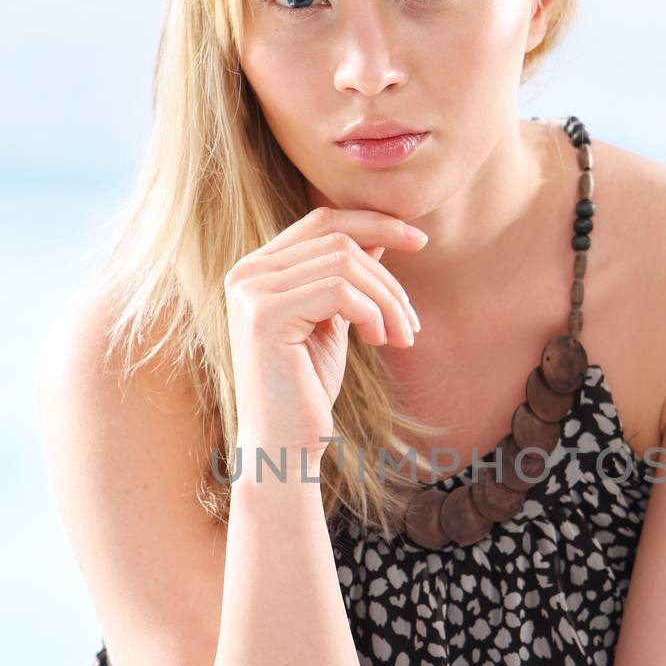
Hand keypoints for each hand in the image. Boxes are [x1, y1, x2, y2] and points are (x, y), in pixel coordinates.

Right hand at [224, 206, 426, 463]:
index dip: (374, 221)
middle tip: (412, 321)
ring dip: (386, 299)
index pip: (322, 220)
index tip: (419, 240)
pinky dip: (372, 313)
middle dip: (388, 276)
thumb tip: (379, 235)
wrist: (284, 445)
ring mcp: (251, 292)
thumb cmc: (308, 386)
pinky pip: (339, 291)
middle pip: (338, 239)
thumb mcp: (334, 320)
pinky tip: (380, 342)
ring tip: (401, 338)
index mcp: (258, 269)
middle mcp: (246, 273)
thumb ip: (346, 277)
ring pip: (344, 263)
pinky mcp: (264, 316)